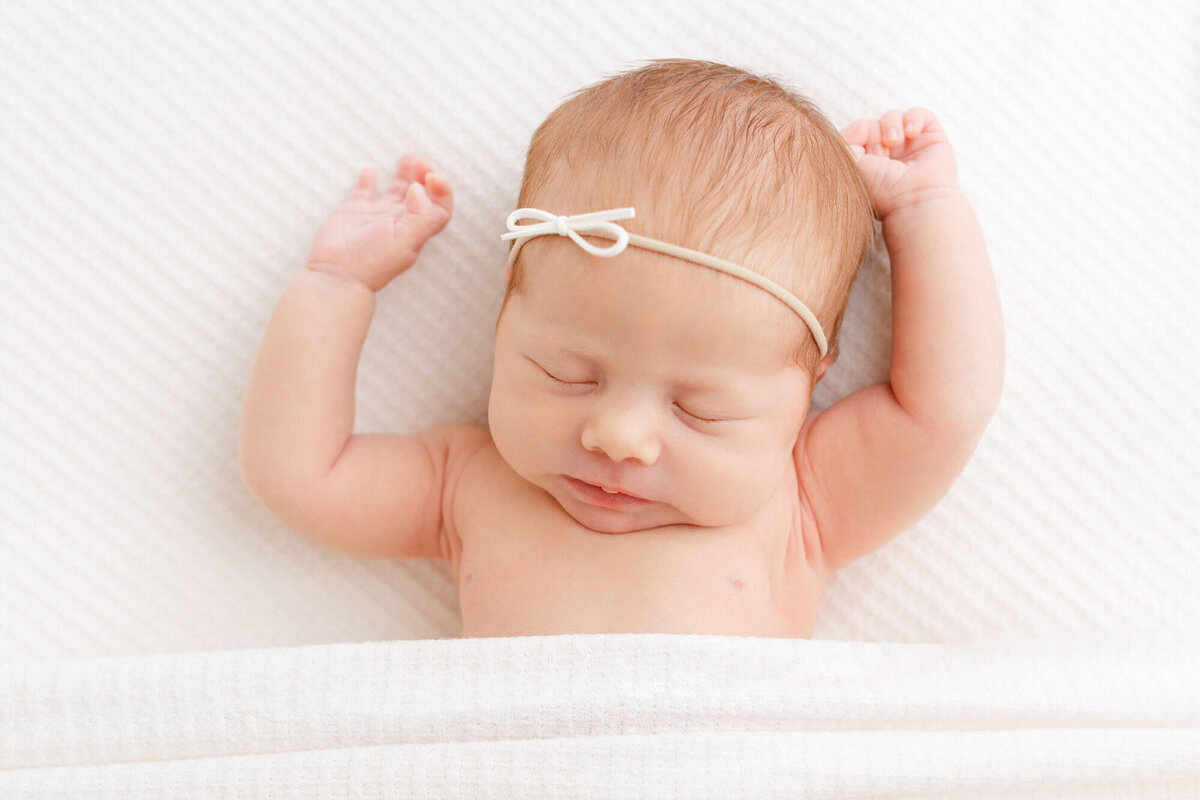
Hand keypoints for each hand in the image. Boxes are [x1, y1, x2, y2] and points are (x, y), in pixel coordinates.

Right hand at [306, 154, 453, 291]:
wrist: (336, 273)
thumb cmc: (372, 261)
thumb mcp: (406, 240)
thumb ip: (421, 215)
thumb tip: (419, 188)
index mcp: (416, 230)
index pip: (440, 208)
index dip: (443, 191)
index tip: (432, 177)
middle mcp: (399, 222)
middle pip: (421, 195)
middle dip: (425, 176)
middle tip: (420, 161)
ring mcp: (377, 217)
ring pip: (397, 191)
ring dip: (405, 174)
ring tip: (409, 157)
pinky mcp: (354, 213)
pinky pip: (366, 192)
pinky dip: (370, 180)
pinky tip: (372, 170)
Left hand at [840, 108, 958, 219]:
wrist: (913, 200)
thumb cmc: (881, 190)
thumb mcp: (850, 165)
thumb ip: (844, 140)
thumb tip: (862, 122)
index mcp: (868, 161)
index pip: (857, 133)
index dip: (859, 137)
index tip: (868, 157)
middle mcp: (887, 153)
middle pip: (873, 123)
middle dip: (874, 134)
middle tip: (882, 156)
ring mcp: (909, 145)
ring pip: (893, 117)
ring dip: (890, 125)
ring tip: (894, 142)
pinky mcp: (930, 138)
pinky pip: (920, 113)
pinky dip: (913, 118)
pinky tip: (910, 133)